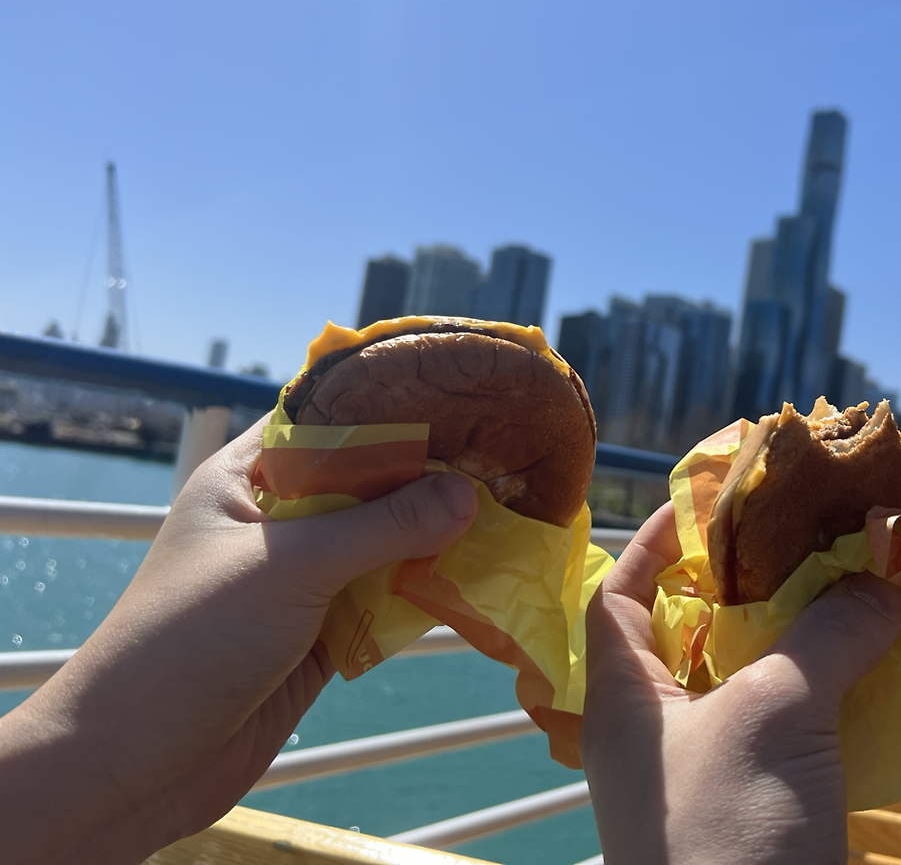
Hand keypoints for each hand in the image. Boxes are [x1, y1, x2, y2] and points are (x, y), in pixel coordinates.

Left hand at [0, 415, 477, 864]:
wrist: (138, 764)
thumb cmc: (192, 638)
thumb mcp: (290, 566)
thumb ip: (383, 526)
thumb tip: (468, 493)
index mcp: (245, 477)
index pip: (324, 420)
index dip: (386, 406)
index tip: (457, 396)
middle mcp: (276, 521)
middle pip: (363, 483)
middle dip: (425, 475)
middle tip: (499, 456)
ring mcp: (299, 579)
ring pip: (380, 543)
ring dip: (431, 537)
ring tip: (504, 512)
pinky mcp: (320, 634)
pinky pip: (383, 600)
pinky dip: (423, 592)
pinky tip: (475, 578)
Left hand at [580, 503, 900, 864]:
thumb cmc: (728, 832)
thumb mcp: (772, 717)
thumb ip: (822, 637)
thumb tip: (882, 581)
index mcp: (624, 699)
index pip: (617, 595)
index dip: (654, 542)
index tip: (709, 501)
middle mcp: (658, 731)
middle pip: (694, 632)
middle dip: (751, 583)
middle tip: (807, 537)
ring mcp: (709, 774)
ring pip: (752, 681)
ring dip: (804, 637)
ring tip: (857, 587)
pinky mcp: (759, 807)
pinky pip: (792, 729)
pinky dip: (831, 693)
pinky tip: (881, 667)